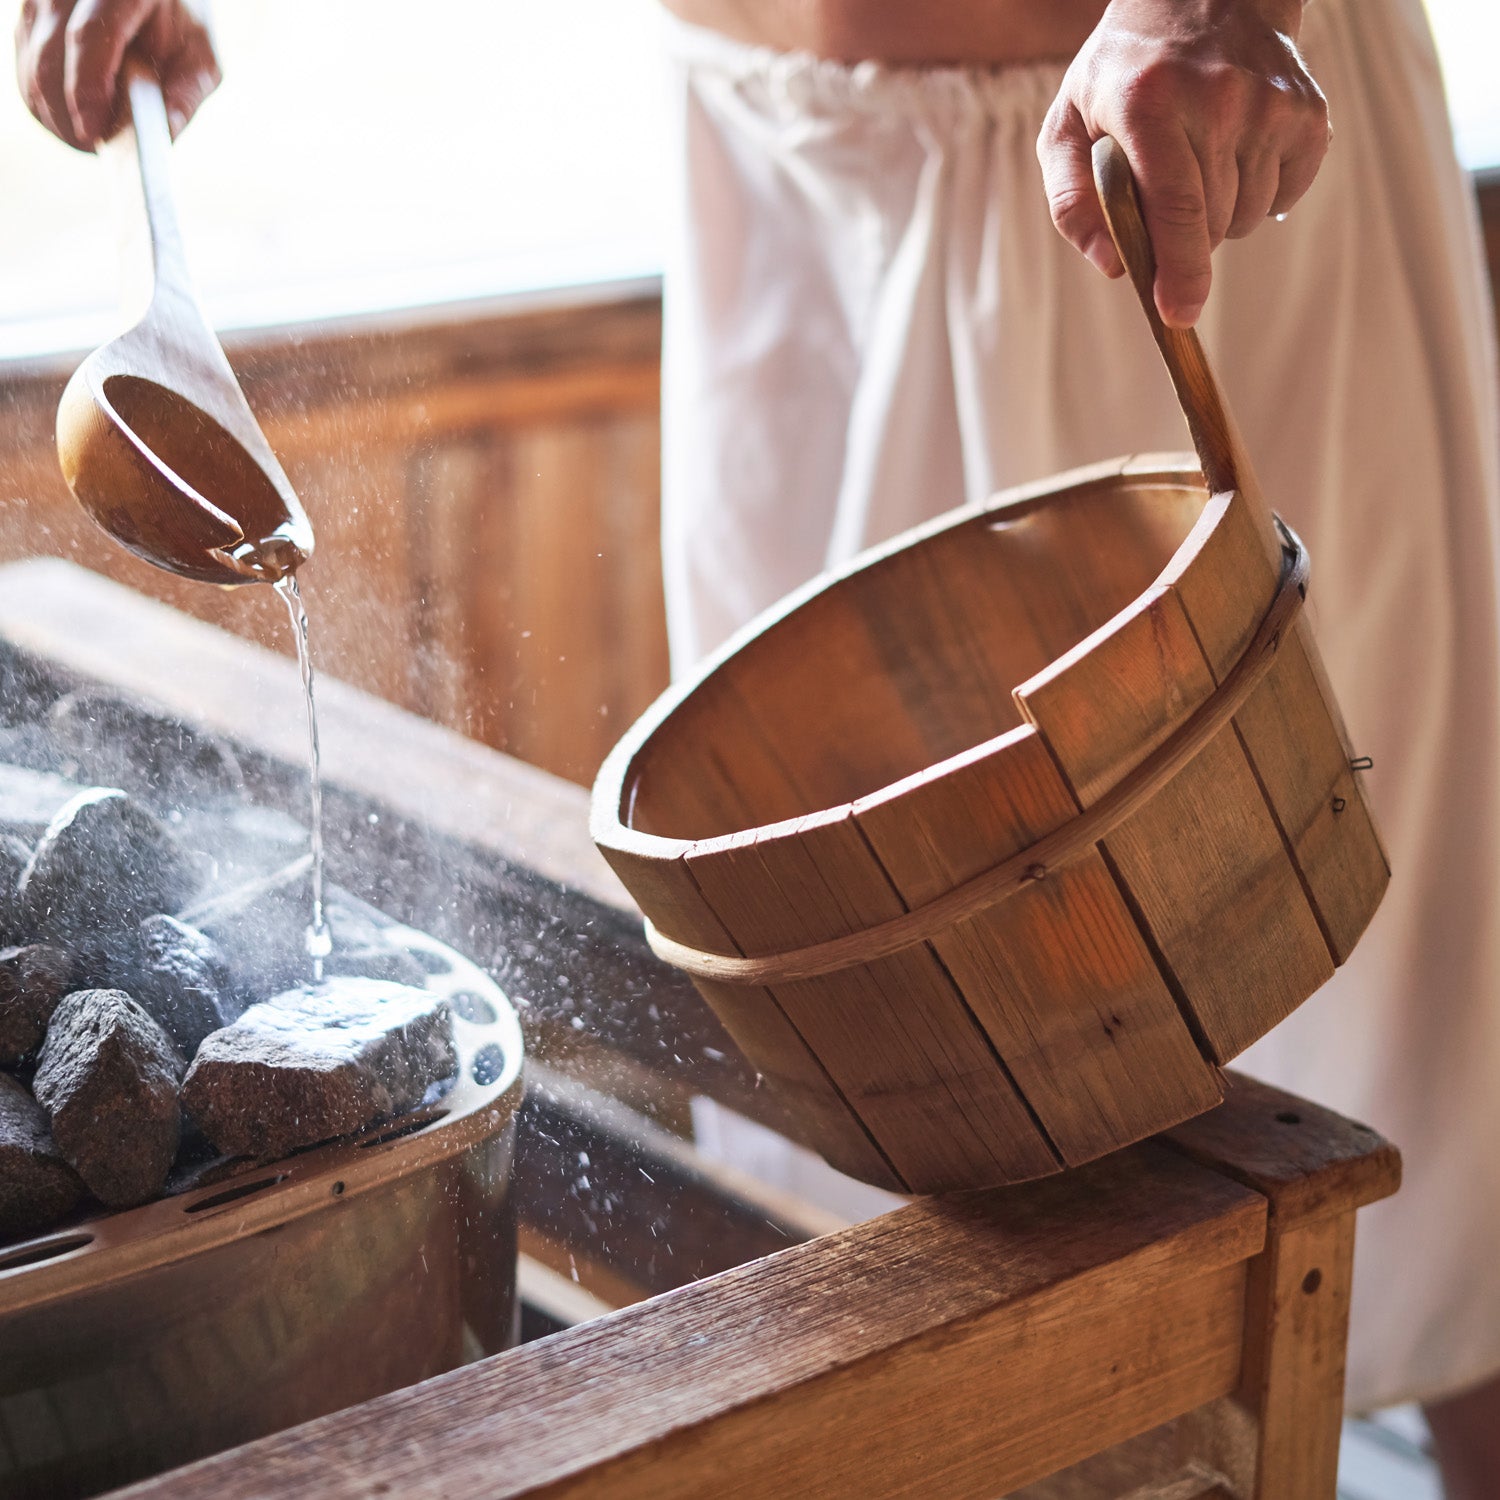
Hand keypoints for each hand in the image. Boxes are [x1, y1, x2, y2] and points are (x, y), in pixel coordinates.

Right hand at [15, 0, 219, 150]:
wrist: (154, 5)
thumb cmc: (180, 35)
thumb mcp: (199, 63)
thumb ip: (185, 95)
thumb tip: (165, 133)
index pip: (89, 36)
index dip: (85, 89)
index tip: (91, 132)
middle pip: (50, 52)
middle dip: (65, 110)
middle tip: (90, 145)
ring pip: (31, 61)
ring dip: (53, 111)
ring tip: (86, 137)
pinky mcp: (31, 14)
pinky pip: (24, 64)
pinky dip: (43, 101)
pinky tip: (71, 121)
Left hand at [1037, 0, 1329, 326]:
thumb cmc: (1122, 75)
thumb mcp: (1068, 124)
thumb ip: (1071, 200)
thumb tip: (1111, 264)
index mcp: (1151, 103)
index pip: (1176, 207)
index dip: (1179, 270)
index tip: (1179, 314)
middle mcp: (1219, 99)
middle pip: (1210, 225)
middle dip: (1185, 240)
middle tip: (1165, 199)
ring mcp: (1271, 103)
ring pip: (1247, 217)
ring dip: (1219, 217)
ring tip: (1198, 165)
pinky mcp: (1308, 111)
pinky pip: (1283, 196)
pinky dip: (1258, 195)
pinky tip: (1235, 155)